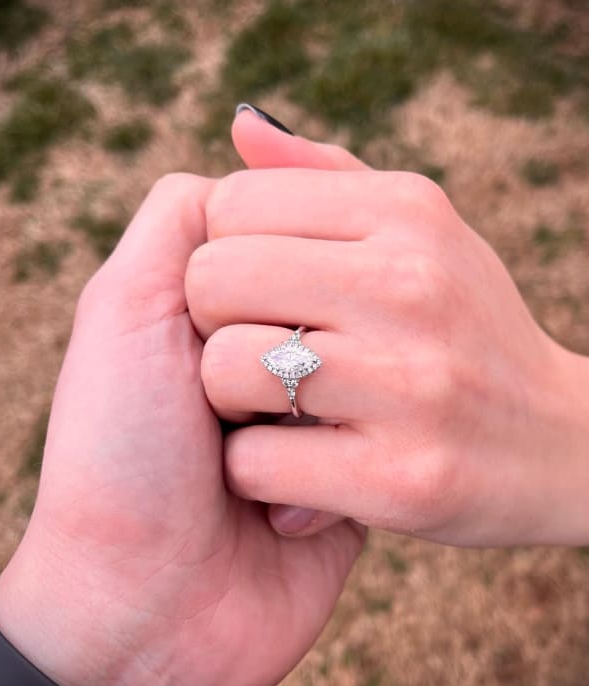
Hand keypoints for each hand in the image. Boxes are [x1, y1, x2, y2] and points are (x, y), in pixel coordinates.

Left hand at [0, 171, 364, 685]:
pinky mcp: (368, 485)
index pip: (265, 212)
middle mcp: (295, 345)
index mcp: (243, 296)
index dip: (222, 272)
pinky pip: (345, 453)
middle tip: (212, 411)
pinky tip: (275, 520)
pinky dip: (294, 491)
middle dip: (235, 356)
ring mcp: (337, 415)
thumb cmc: (117, 450)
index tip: (197, 332)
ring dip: (258, 427)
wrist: (135, 613)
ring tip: (238, 469)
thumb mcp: (126, 309)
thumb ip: (181, 220)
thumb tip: (243, 144)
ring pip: (330, 366)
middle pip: (297, 285)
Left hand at [186, 111, 588, 547]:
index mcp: (406, 211)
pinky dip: (255, 474)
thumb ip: (323, 179)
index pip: (231, 203)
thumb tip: (239, 124)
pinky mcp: (402, 480)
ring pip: (224, 371)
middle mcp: (412, 285)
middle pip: (213, 280)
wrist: (559, 444)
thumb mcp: (416, 231)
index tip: (262, 296)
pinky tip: (296, 471)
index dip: (224, 254)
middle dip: (214, 325)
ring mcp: (412, 385)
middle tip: (259, 354)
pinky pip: (257, 464)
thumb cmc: (463, 332)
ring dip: (230, 404)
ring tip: (277, 412)